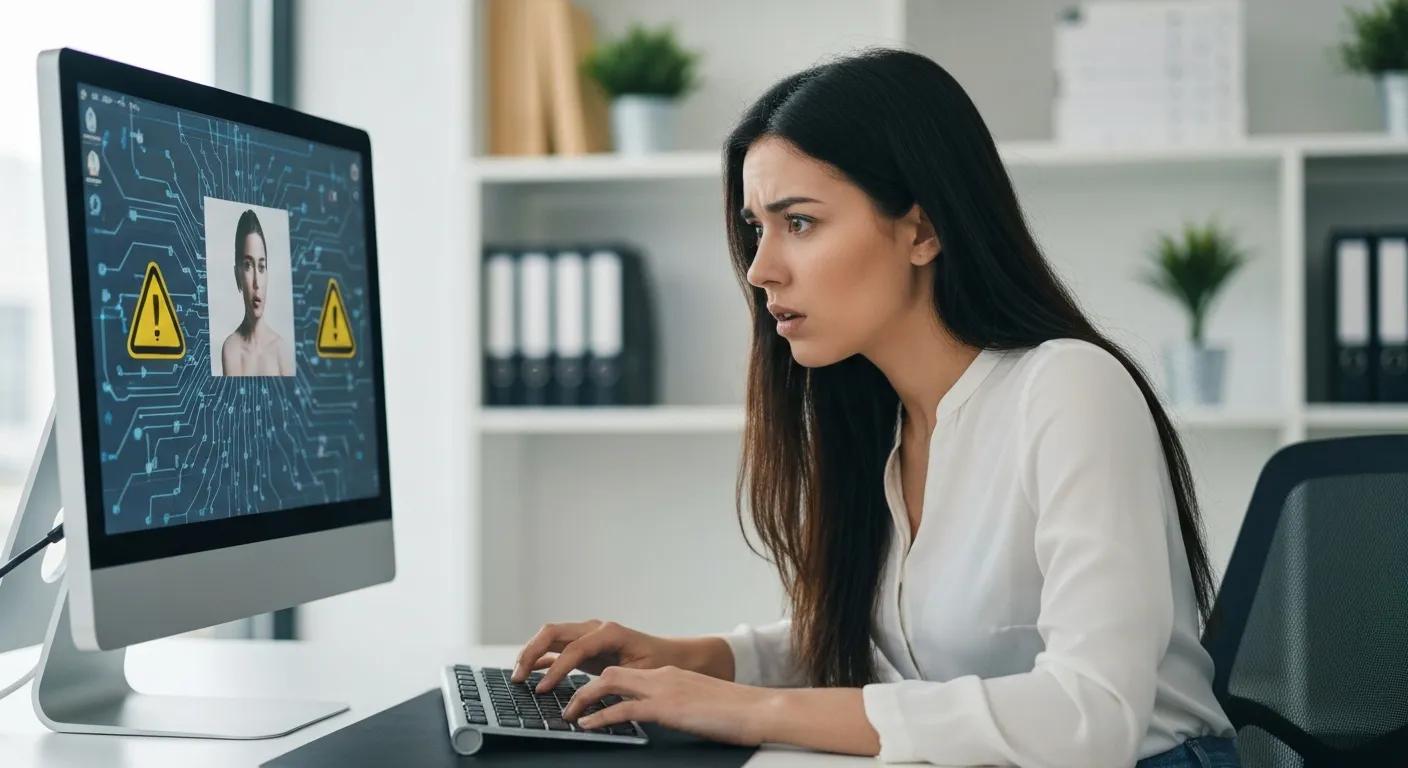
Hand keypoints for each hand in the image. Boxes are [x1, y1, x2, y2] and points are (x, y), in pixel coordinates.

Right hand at [511, 619, 683, 692]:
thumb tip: (591, 694)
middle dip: (531, 651)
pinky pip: (558, 647)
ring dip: (532, 652)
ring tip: (518, 675)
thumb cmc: (659, 663)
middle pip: (553, 631)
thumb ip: (616, 678)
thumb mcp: (640, 673)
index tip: (542, 690)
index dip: (556, 670)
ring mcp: (588, 634)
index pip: (573, 648)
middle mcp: (595, 628)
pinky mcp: (586, 645)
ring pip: (551, 636)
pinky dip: (542, 657)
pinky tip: (531, 671)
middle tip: (517, 675)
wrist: (672, 655)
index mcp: (609, 632)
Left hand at [562, 665, 775, 746]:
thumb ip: (676, 705)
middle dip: (581, 684)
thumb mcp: (697, 704)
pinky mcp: (667, 707)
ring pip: (609, 683)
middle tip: (562, 700)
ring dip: (582, 698)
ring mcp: (663, 689)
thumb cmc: (734, 712)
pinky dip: (600, 717)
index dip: (597, 681)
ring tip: (567, 714)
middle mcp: (661, 676)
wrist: (759, 709)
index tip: (579, 693)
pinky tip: (587, 726)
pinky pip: (624, 708)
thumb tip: (664, 717)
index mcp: (668, 675)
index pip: (624, 671)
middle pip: (609, 671)